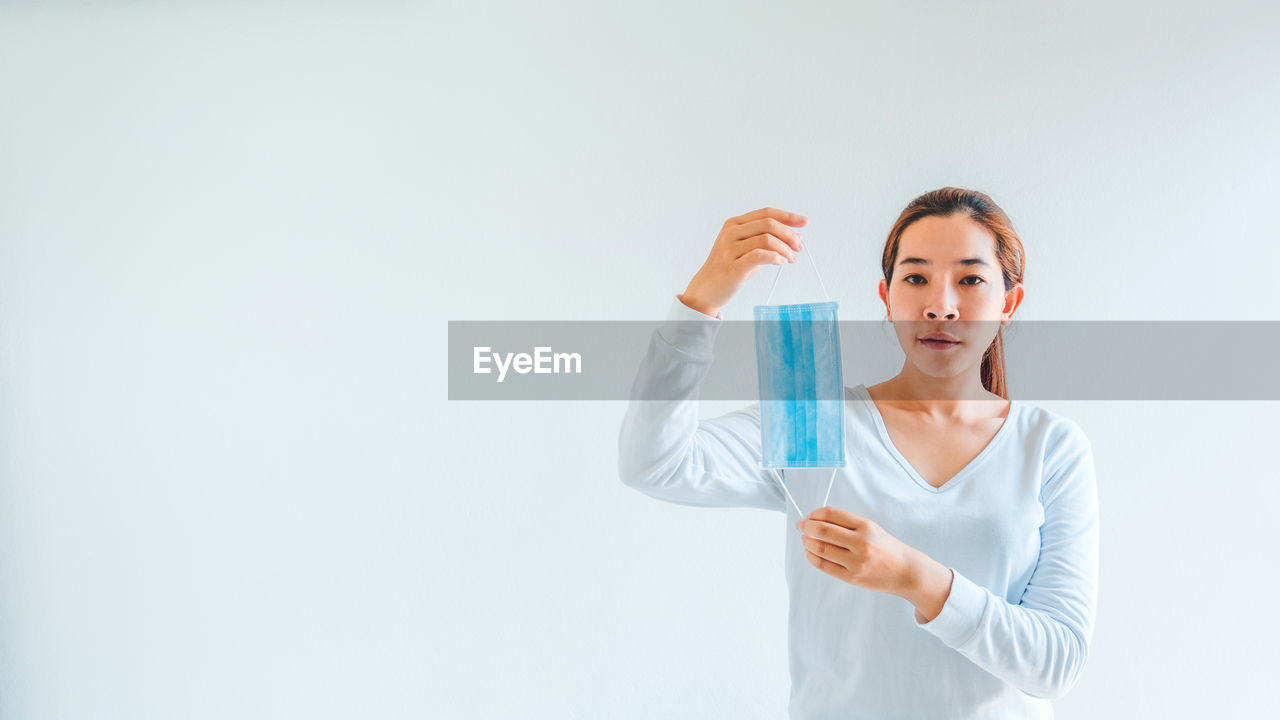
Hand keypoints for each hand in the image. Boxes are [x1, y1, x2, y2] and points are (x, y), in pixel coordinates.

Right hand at [678, 207, 806, 316]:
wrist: (707, 290)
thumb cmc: (728, 270)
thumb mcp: (746, 250)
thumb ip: (767, 242)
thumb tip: (795, 238)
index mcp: (734, 224)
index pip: (766, 213)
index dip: (788, 216)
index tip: (804, 222)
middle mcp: (730, 233)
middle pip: (769, 224)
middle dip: (789, 235)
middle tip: (799, 247)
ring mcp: (730, 249)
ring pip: (767, 239)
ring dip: (784, 248)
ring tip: (790, 258)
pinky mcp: (732, 266)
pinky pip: (760, 255)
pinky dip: (775, 257)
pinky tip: (781, 262)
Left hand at [795, 506, 919, 597]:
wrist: (906, 572)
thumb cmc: (886, 548)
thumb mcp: (871, 529)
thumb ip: (846, 524)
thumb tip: (815, 520)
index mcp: (866, 526)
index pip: (831, 514)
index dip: (814, 514)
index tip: (808, 516)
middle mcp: (861, 543)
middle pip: (823, 530)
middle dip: (806, 526)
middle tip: (801, 526)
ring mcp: (856, 562)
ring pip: (821, 549)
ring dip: (807, 543)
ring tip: (805, 540)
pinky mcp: (852, 577)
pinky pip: (825, 566)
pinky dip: (813, 558)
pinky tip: (810, 553)